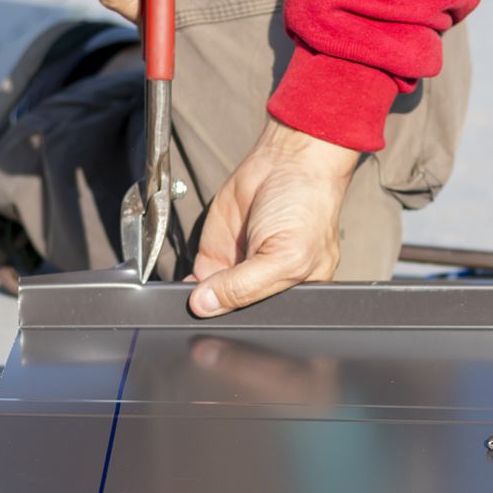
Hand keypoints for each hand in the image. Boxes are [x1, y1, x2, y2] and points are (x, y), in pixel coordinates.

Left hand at [188, 120, 359, 317]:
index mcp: (296, 296)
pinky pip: (196, 283)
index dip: (246, 331)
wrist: (286, 162)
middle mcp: (267, 287)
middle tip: (208, 310)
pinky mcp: (216, 257)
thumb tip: (204, 306)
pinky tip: (187, 289)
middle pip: (237, 317)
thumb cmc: (305, 205)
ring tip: (197, 298)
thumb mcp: (284, 256)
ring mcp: (239, 272)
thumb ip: (245, 287)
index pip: (267, 326)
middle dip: (220, 318)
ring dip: (200, 305)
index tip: (226, 330)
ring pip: (212, 303)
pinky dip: (186, 289)